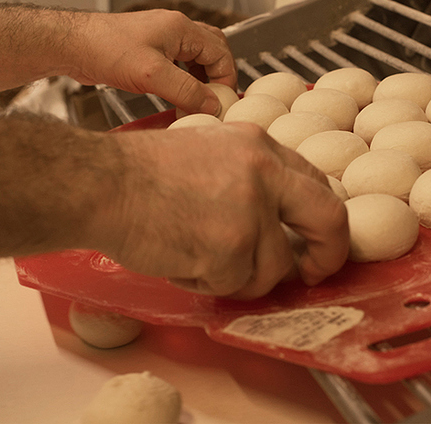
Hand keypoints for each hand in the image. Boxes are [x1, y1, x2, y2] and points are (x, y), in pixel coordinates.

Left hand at [69, 10, 236, 114]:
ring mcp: (162, 38)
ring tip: (198, 100)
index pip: (221, 52)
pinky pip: (178, 62)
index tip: (221, 101)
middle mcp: (175, 29)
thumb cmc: (106, 49)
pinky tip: (178, 94)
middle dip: (217, 76)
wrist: (74, 46)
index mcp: (182, 28)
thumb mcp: (153, 75)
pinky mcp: (149, 49)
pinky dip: (185, 78)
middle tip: (215, 100)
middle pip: (213, 50)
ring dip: (201, 78)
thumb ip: (187, 91)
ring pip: (196, 56)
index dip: (225, 78)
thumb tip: (212, 104)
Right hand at [96, 123, 348, 298]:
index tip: (315, 243)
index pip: (318, 185)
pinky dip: (207, 283)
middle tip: (311, 274)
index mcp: (261, 146)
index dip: (323, 221)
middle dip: (327, 256)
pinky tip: (181, 260)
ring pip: (272, 269)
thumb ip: (252, 180)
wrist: (102, 183)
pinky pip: (234, 284)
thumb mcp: (211, 152)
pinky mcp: (230, 247)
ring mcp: (250, 210)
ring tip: (198, 257)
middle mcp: (264, 173)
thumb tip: (280, 225)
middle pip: (329, 220)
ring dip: (239, 277)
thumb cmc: (142, 172)